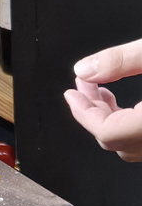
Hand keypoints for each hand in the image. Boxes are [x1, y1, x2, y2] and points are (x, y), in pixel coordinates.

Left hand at [63, 39, 141, 161]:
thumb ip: (122, 60)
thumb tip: (85, 69)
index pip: (109, 133)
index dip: (83, 113)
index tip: (71, 94)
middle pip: (119, 141)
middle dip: (94, 112)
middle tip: (84, 87)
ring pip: (134, 144)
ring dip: (114, 119)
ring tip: (102, 92)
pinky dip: (131, 124)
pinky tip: (129, 105)